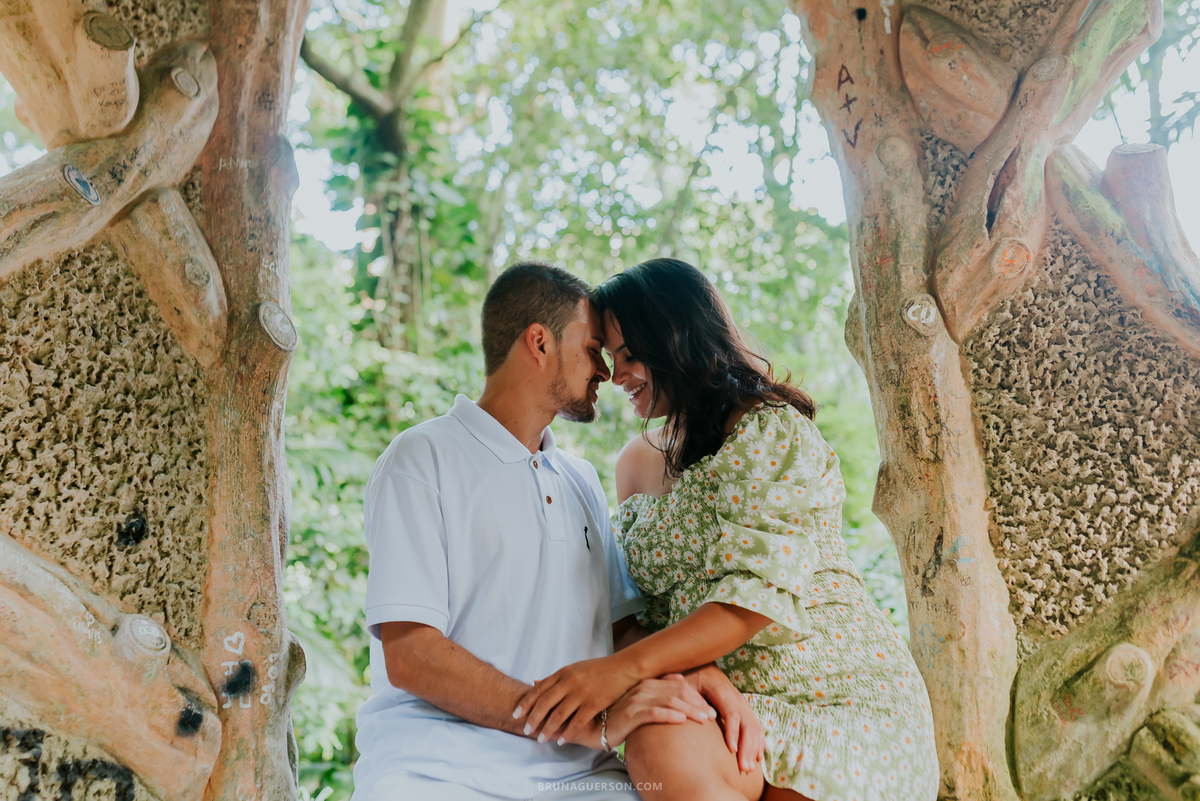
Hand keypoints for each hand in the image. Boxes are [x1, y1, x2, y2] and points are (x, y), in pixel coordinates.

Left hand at [513, 654, 644, 744]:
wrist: (625, 667)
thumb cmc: (599, 669)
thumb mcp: (574, 668)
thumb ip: (555, 678)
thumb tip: (534, 683)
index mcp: (563, 672)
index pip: (539, 689)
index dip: (525, 703)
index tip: (515, 715)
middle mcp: (570, 681)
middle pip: (545, 703)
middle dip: (533, 719)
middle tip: (526, 731)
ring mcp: (582, 692)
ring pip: (559, 715)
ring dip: (548, 729)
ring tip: (541, 739)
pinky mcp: (594, 703)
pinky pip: (577, 722)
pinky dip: (567, 733)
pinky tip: (561, 740)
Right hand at [561, 674, 716, 750]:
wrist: (593, 726)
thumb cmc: (619, 717)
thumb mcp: (640, 705)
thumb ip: (658, 695)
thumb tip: (679, 685)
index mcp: (646, 684)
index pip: (678, 685)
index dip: (696, 696)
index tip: (710, 708)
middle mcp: (642, 688)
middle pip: (678, 692)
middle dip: (697, 703)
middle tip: (712, 715)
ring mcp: (635, 700)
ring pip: (669, 701)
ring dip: (689, 709)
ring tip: (704, 719)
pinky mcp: (629, 714)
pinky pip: (654, 713)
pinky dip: (670, 715)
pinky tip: (682, 720)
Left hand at [684, 664, 764, 772]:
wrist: (706, 671)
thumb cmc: (692, 680)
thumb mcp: (686, 685)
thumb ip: (685, 696)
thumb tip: (692, 712)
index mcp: (722, 691)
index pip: (731, 713)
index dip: (733, 731)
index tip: (732, 750)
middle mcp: (737, 698)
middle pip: (747, 723)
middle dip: (747, 747)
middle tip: (744, 768)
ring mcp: (743, 705)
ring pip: (754, 727)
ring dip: (754, 748)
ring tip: (749, 768)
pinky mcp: (745, 712)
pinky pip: (757, 727)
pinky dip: (758, 743)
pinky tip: (757, 758)